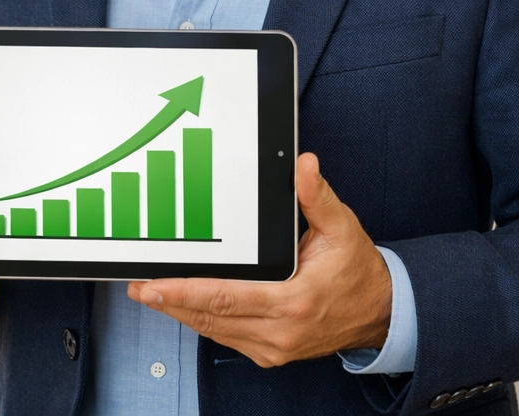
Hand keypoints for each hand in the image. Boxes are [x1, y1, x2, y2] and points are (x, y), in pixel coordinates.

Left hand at [127, 152, 392, 366]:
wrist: (380, 313)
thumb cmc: (357, 272)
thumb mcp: (341, 228)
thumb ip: (316, 197)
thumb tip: (302, 166)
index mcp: (294, 301)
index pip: (227, 296)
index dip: (186, 292)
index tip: (156, 284)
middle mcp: (280, 331)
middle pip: (210, 317)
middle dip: (169, 301)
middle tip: (139, 285)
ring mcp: (273, 347)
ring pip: (213, 330)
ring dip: (180, 312)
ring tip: (151, 293)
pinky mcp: (270, 352)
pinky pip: (225, 337)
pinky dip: (201, 320)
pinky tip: (183, 305)